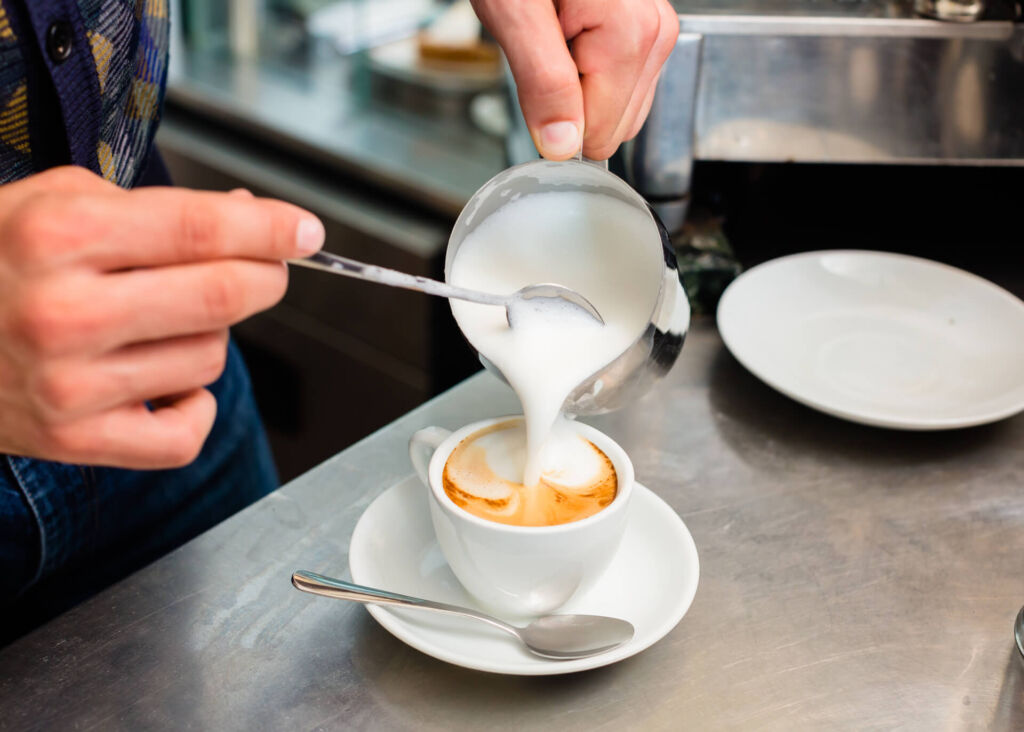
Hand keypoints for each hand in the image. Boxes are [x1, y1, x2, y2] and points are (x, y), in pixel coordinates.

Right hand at [0, 167, 323, 468]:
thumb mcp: (54, 202)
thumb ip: (155, 208)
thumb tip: (250, 221)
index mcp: (60, 237)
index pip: (202, 231)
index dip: (271, 230)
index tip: (305, 231)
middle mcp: (65, 313)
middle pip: (222, 298)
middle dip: (264, 277)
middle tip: (265, 267)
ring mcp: (70, 385)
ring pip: (209, 359)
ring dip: (209, 336)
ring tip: (159, 321)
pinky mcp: (74, 441)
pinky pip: (185, 434)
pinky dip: (193, 407)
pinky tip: (165, 383)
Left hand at [472, 0, 678, 159]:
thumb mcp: (514, 14)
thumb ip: (543, 84)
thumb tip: (562, 145)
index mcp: (632, 35)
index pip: (600, 133)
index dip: (556, 114)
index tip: (538, 70)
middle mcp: (656, 33)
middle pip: (614, 124)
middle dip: (569, 97)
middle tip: (544, 45)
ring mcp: (656, 31)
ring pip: (619, 108)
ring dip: (576, 83)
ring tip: (555, 31)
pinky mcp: (646, 31)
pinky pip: (620, 84)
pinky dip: (586, 69)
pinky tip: (569, 31)